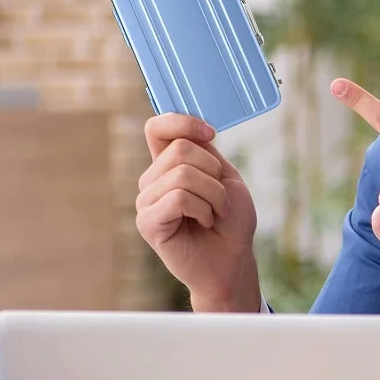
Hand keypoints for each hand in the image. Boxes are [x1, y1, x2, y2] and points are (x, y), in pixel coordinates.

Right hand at [136, 113, 260, 312]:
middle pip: (180, 149)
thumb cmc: (231, 220)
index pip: (157, 127)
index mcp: (168, 164)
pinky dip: (203, 208)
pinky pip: (178, 198)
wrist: (233, 258)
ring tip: (214, 212)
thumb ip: (205, 151)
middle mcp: (152, 179)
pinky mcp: (147, 222)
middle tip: (220, 196)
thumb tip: (194, 128)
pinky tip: (204, 222)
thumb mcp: (224, 176)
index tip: (211, 133)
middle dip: (213, 172)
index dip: (182, 121)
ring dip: (214, 194)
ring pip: (183, 174)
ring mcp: (146, 201)